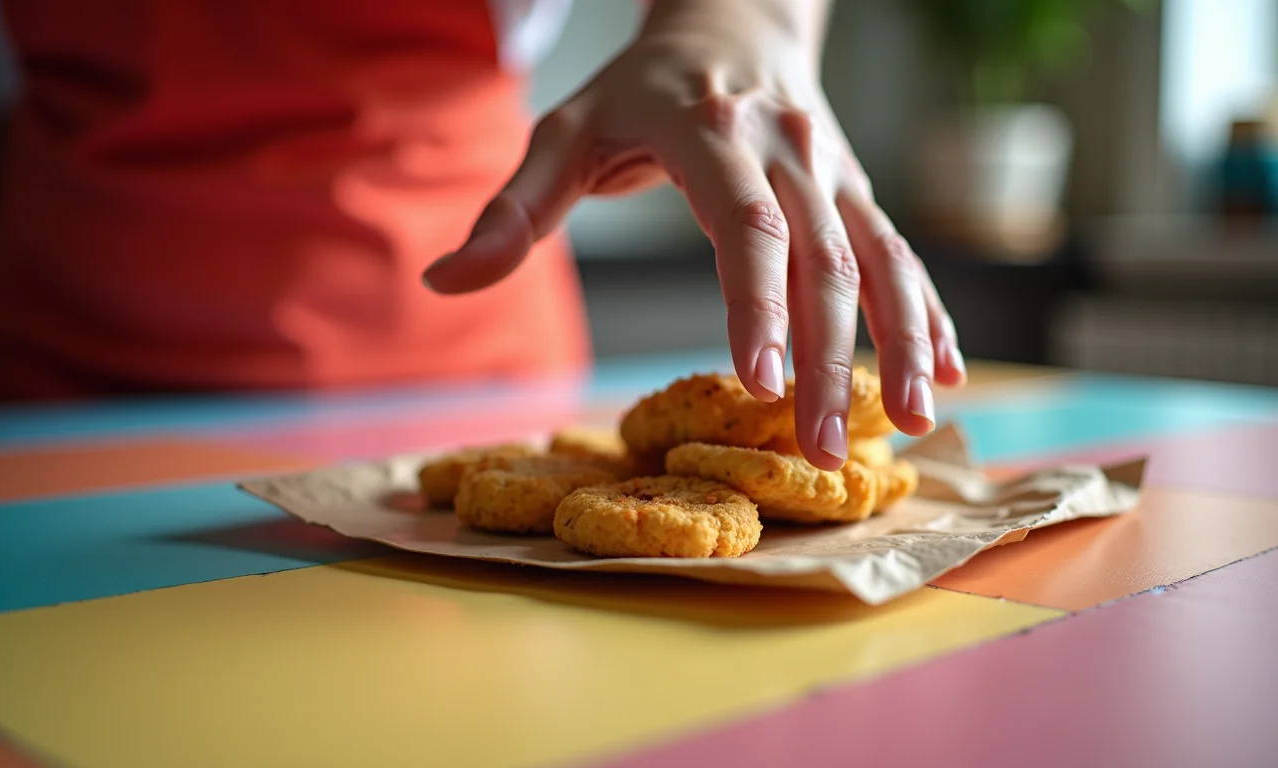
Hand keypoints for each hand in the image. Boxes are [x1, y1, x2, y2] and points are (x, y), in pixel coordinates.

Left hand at [423, 0, 965, 470]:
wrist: (734, 21)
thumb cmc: (640, 91)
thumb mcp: (566, 131)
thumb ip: (513, 209)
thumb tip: (443, 280)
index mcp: (713, 133)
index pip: (745, 225)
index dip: (756, 306)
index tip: (758, 386)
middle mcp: (789, 152)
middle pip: (822, 260)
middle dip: (829, 359)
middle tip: (819, 450)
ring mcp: (835, 173)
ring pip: (881, 259)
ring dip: (901, 342)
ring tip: (916, 422)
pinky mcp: (858, 194)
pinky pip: (901, 254)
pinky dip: (929, 314)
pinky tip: (946, 372)